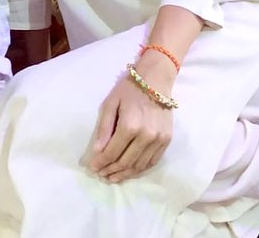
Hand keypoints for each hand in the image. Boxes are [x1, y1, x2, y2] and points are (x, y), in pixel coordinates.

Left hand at [88, 62, 174, 182]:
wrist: (155, 80)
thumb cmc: (128, 90)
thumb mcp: (109, 105)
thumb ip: (104, 129)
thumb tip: (97, 151)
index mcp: (129, 126)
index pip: (112, 152)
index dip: (101, 162)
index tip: (92, 168)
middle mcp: (146, 136)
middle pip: (126, 162)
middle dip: (111, 171)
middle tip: (101, 176)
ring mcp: (159, 140)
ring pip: (140, 165)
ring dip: (125, 174)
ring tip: (112, 177)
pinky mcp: (167, 140)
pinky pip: (152, 161)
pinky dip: (140, 169)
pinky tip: (130, 171)